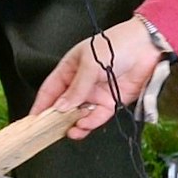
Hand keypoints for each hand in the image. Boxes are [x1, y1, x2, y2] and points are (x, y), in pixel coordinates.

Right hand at [31, 17, 167, 138]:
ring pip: (79, 114)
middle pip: (63, 105)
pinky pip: (96, 117)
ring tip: (69, 130)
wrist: (146, 47)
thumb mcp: (90, 63)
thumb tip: (60, 108)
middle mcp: (81, 83)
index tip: (32, 120)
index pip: (50, 89)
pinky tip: (82, 126)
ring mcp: (95, 94)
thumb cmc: (116, 45)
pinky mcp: (111, 102)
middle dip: (56, 119)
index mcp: (70, 69)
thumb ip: (76, 88)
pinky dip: (89, 123)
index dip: (41, 104)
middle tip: (48, 132)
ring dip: (73, 124)